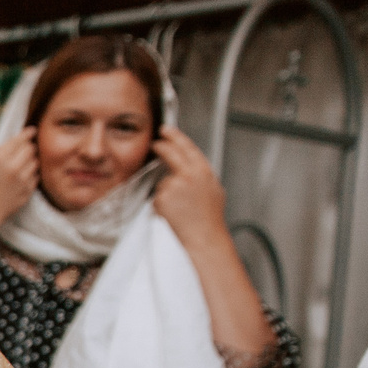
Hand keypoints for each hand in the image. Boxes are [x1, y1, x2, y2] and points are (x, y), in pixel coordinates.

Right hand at [0, 128, 39, 223]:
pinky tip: (19, 181)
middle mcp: (12, 167)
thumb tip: (20, 140)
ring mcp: (21, 180)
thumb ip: (2, 153)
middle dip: (27, 148)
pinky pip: (35, 176)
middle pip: (30, 149)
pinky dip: (30, 176)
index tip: (32, 131)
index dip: (27, 133)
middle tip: (22, 152)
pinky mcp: (27, 191)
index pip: (20, 139)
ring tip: (19, 169)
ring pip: (35, 162)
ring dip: (30, 162)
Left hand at [149, 126, 228, 249]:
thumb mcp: (212, 190)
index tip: (166, 130)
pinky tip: (174, 214)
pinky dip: (162, 206)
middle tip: (155, 143)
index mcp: (204, 171)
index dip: (175, 136)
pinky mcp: (163, 197)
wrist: (204, 237)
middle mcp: (189, 174)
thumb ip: (200, 176)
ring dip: (167, 193)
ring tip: (181, 209)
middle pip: (170, 152)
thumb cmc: (209, 219)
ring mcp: (175, 185)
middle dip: (161, 145)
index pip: (187, 147)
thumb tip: (189, 168)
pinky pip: (158, 198)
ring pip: (164, 182)